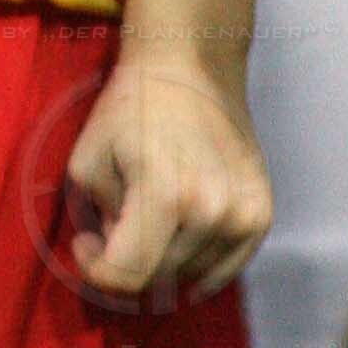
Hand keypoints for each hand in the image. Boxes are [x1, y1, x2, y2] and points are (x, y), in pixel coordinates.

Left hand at [64, 43, 271, 307]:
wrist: (190, 68)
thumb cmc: (130, 109)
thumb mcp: (86, 161)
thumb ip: (96, 220)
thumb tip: (119, 253)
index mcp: (165, 195)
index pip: (126, 275)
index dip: (95, 270)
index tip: (86, 244)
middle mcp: (212, 211)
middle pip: (158, 279)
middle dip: (127, 258)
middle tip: (116, 220)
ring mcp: (243, 217)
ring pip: (189, 278)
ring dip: (161, 258)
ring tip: (149, 213)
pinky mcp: (261, 217)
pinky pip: (223, 270)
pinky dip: (194, 261)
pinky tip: (176, 229)